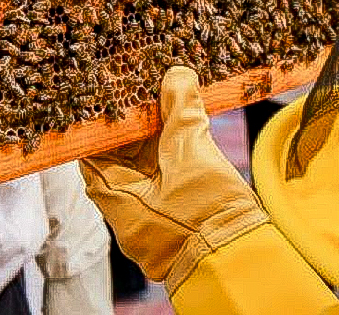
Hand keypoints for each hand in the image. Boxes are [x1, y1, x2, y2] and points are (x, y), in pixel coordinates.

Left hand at [79, 67, 268, 292]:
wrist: (244, 262)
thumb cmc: (209, 218)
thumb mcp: (192, 154)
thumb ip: (180, 111)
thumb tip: (176, 76)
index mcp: (116, 200)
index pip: (94, 151)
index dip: (106, 121)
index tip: (117, 95)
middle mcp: (128, 212)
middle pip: (121, 157)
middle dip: (136, 124)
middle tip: (148, 92)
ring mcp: (152, 216)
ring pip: (147, 167)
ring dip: (157, 137)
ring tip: (170, 103)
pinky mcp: (177, 216)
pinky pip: (167, 179)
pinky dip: (173, 154)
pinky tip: (187, 129)